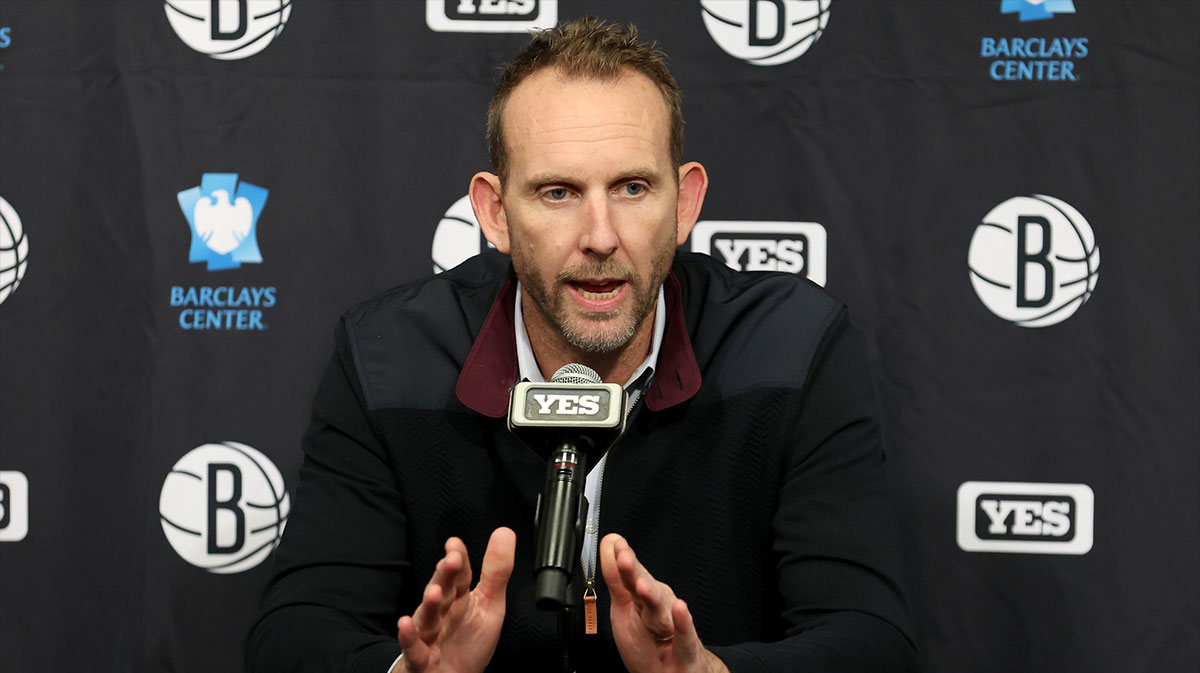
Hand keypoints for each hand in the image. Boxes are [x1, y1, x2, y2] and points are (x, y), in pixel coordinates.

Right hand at [394, 527, 515, 672]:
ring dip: (429, 604)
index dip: (458, 558)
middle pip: (442, 590)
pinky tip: (405, 624)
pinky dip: (408, 637)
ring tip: (434, 592)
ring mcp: (429, 634)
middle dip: (444, 575)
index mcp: (458, 598)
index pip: (458, 574)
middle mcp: (441, 612)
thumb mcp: (490, 605)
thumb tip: (504, 533)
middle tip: (450, 560)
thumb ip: (497, 571)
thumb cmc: (469, 642)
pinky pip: (413, 648)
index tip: (455, 544)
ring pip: (427, 617)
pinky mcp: (420, 658)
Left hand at [599, 534, 729, 672]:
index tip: (616, 545)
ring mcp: (674, 626)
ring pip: (661, 611)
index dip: (623, 562)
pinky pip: (685, 636)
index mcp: (644, 597)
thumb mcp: (624, 610)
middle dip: (634, 574)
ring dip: (652, 597)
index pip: (631, 576)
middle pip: (644, 588)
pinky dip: (683, 623)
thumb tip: (610, 542)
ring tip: (642, 587)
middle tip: (624, 559)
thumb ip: (616, 578)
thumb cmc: (649, 644)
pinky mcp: (687, 649)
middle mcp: (660, 607)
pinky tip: (680, 609)